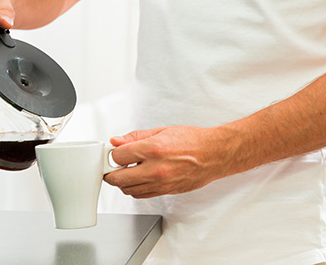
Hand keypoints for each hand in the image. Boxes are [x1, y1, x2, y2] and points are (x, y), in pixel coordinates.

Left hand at [104, 126, 238, 197]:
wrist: (214, 155)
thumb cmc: (191, 141)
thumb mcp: (160, 131)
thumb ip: (135, 137)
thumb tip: (116, 141)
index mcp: (153, 149)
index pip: (118, 157)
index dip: (113, 154)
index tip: (115, 152)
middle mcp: (155, 169)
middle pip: (118, 179)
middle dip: (110, 172)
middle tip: (112, 166)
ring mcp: (160, 183)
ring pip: (128, 190)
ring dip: (122, 182)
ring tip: (127, 171)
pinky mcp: (165, 191)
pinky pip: (141, 195)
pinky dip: (134, 188)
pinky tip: (138, 178)